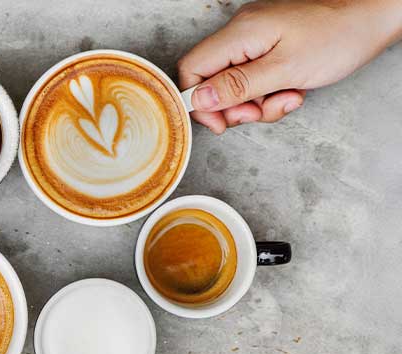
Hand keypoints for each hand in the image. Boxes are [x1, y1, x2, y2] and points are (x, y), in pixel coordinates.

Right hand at [178, 0, 401, 133]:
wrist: (372, 18)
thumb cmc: (338, 37)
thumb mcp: (285, 70)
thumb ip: (238, 86)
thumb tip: (199, 99)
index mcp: (240, 33)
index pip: (193, 69)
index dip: (199, 101)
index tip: (221, 122)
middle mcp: (242, 32)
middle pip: (213, 79)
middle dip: (234, 106)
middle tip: (258, 113)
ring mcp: (255, 38)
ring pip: (236, 84)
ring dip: (257, 102)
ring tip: (287, 98)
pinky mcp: (269, 45)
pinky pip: (255, 76)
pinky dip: (269, 92)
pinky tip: (292, 90)